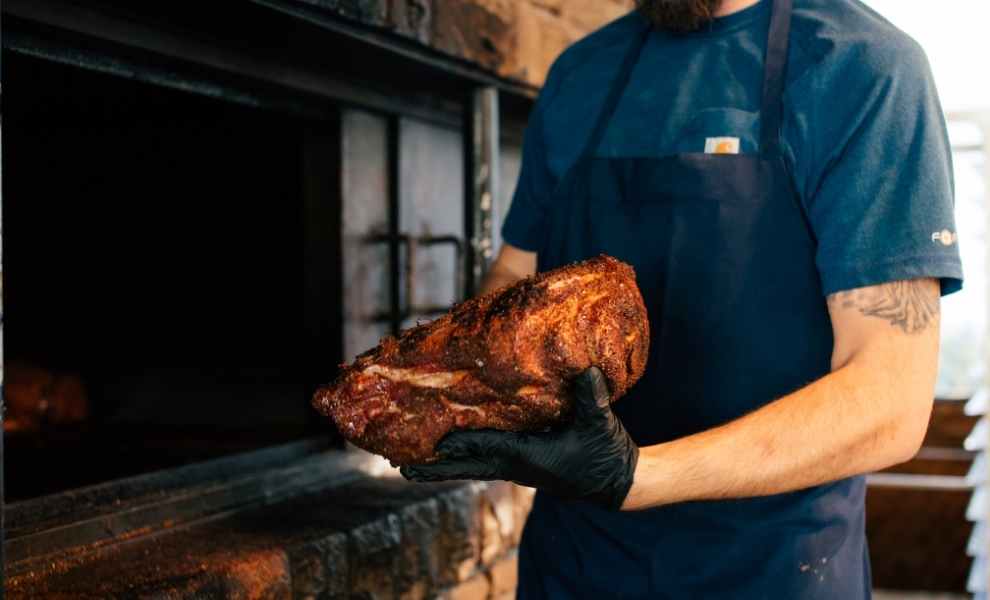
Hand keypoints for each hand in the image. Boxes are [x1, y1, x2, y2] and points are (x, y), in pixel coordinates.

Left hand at [400, 367, 638, 510]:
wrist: (616, 480)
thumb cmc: (606, 453)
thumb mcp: (601, 423)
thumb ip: (592, 398)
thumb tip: (587, 370)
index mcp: (531, 457)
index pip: (491, 448)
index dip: (465, 443)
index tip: (438, 440)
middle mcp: (517, 465)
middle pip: (469, 467)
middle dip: (437, 467)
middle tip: (402, 467)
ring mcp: (516, 466)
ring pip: (472, 465)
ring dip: (442, 464)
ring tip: (409, 462)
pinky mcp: (520, 462)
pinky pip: (483, 460)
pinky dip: (462, 455)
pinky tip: (446, 448)